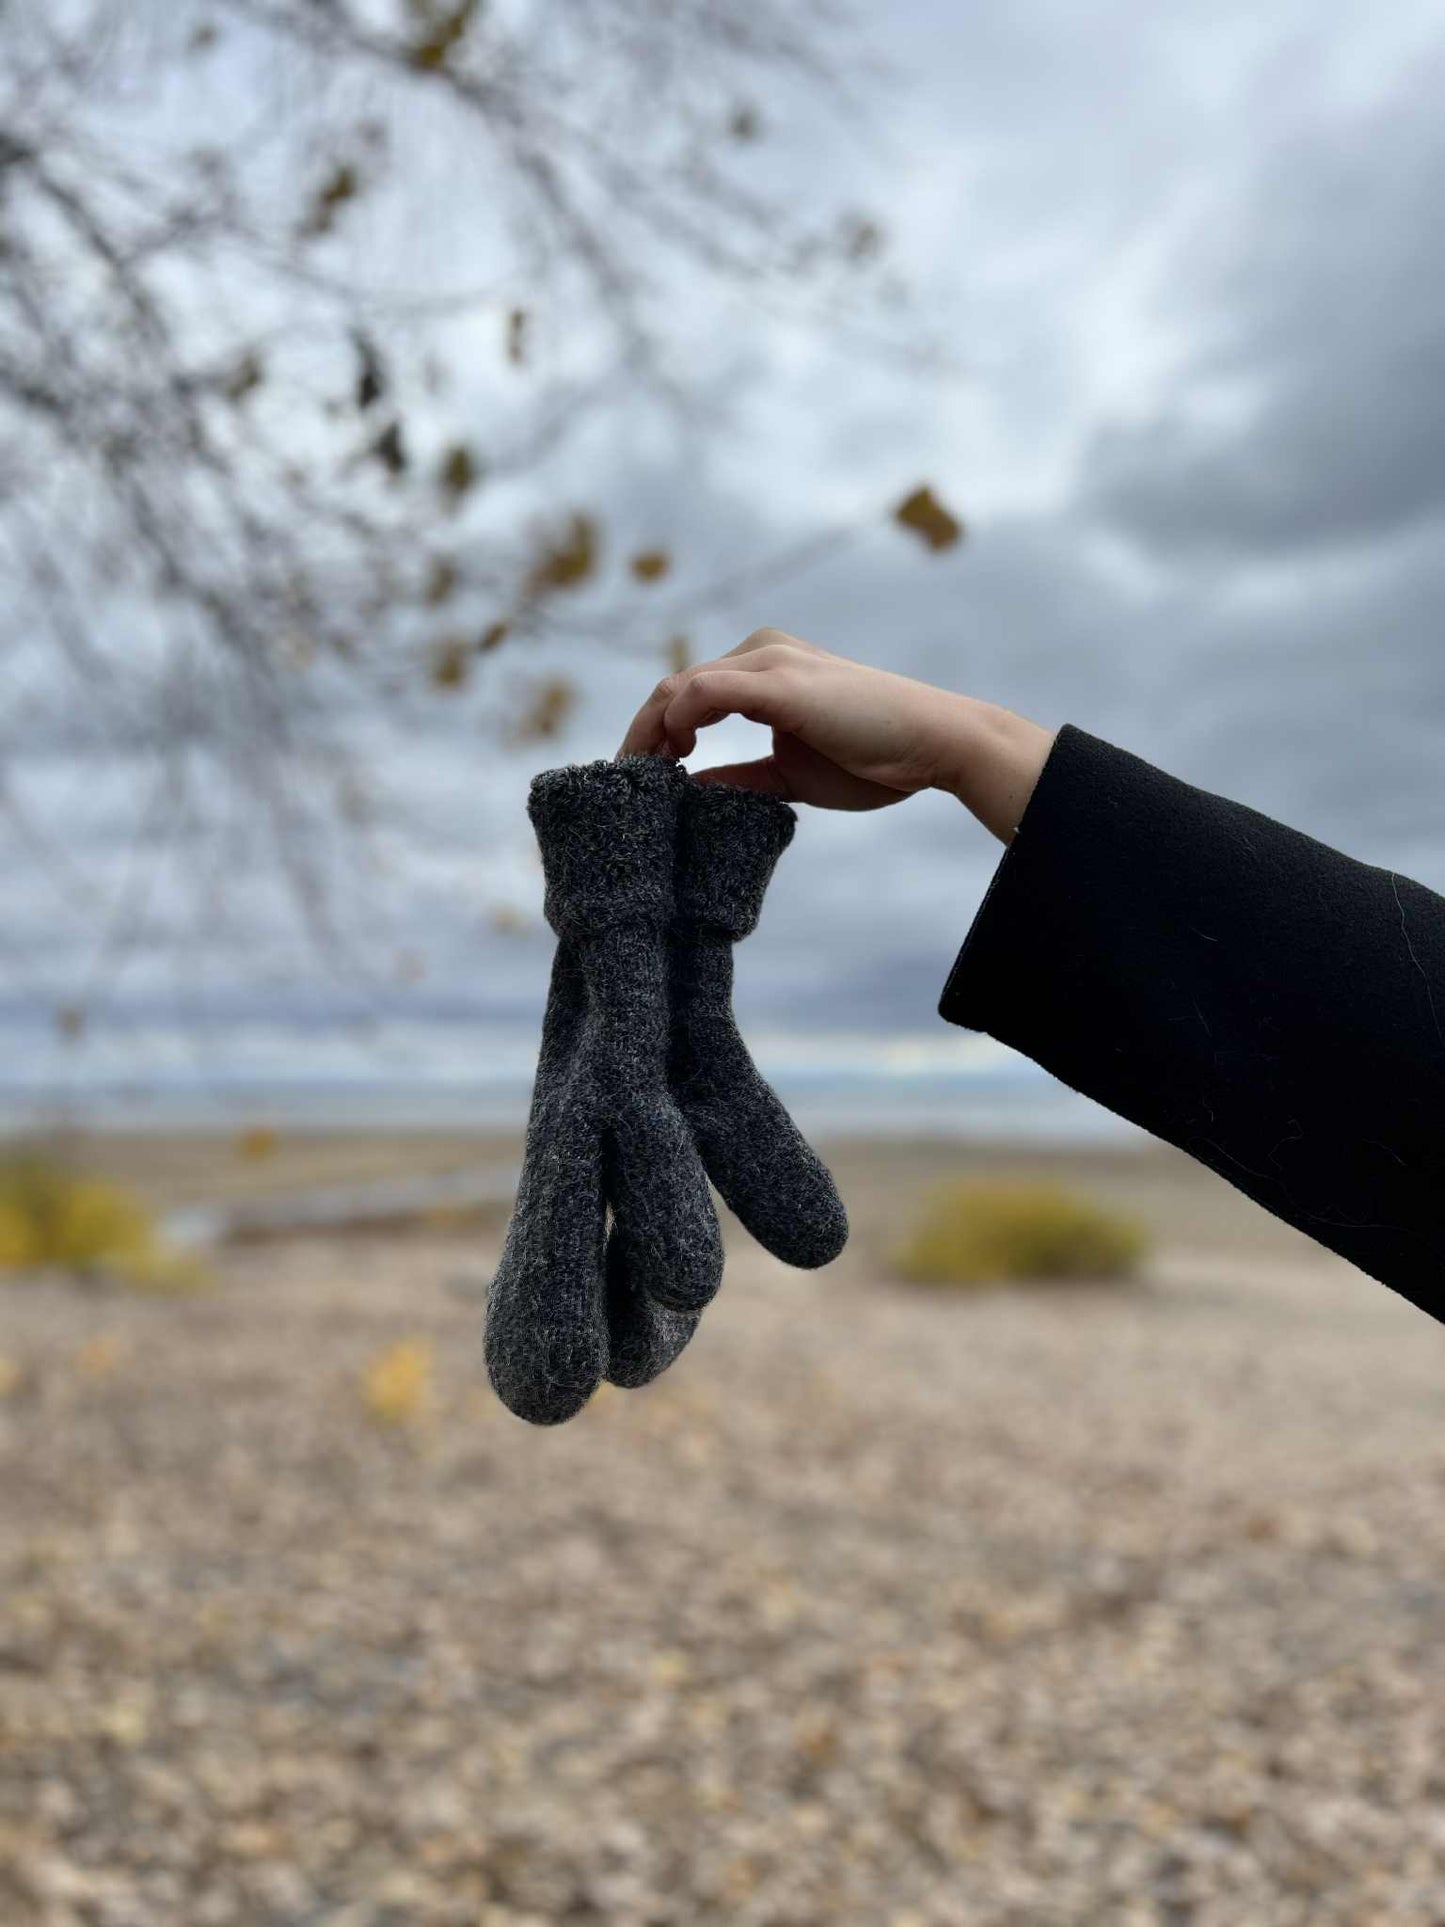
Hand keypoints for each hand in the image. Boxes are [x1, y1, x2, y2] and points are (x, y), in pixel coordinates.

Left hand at [617, 629, 1056, 842]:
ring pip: (679, 687)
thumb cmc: (872, 758)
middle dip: (639, 737)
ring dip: (649, 732)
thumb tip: (687, 792)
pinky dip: (678, 721)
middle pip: (672, 688)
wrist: (934, 743)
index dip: (653, 737)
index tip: (639, 781)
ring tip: (641, 777)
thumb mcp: (787, 775)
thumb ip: (738, 778)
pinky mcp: (780, 682)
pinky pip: (706, 691)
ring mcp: (769, 662)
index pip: (686, 695)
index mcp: (763, 670)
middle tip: (623, 785)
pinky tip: (675, 756)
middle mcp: (761, 653)